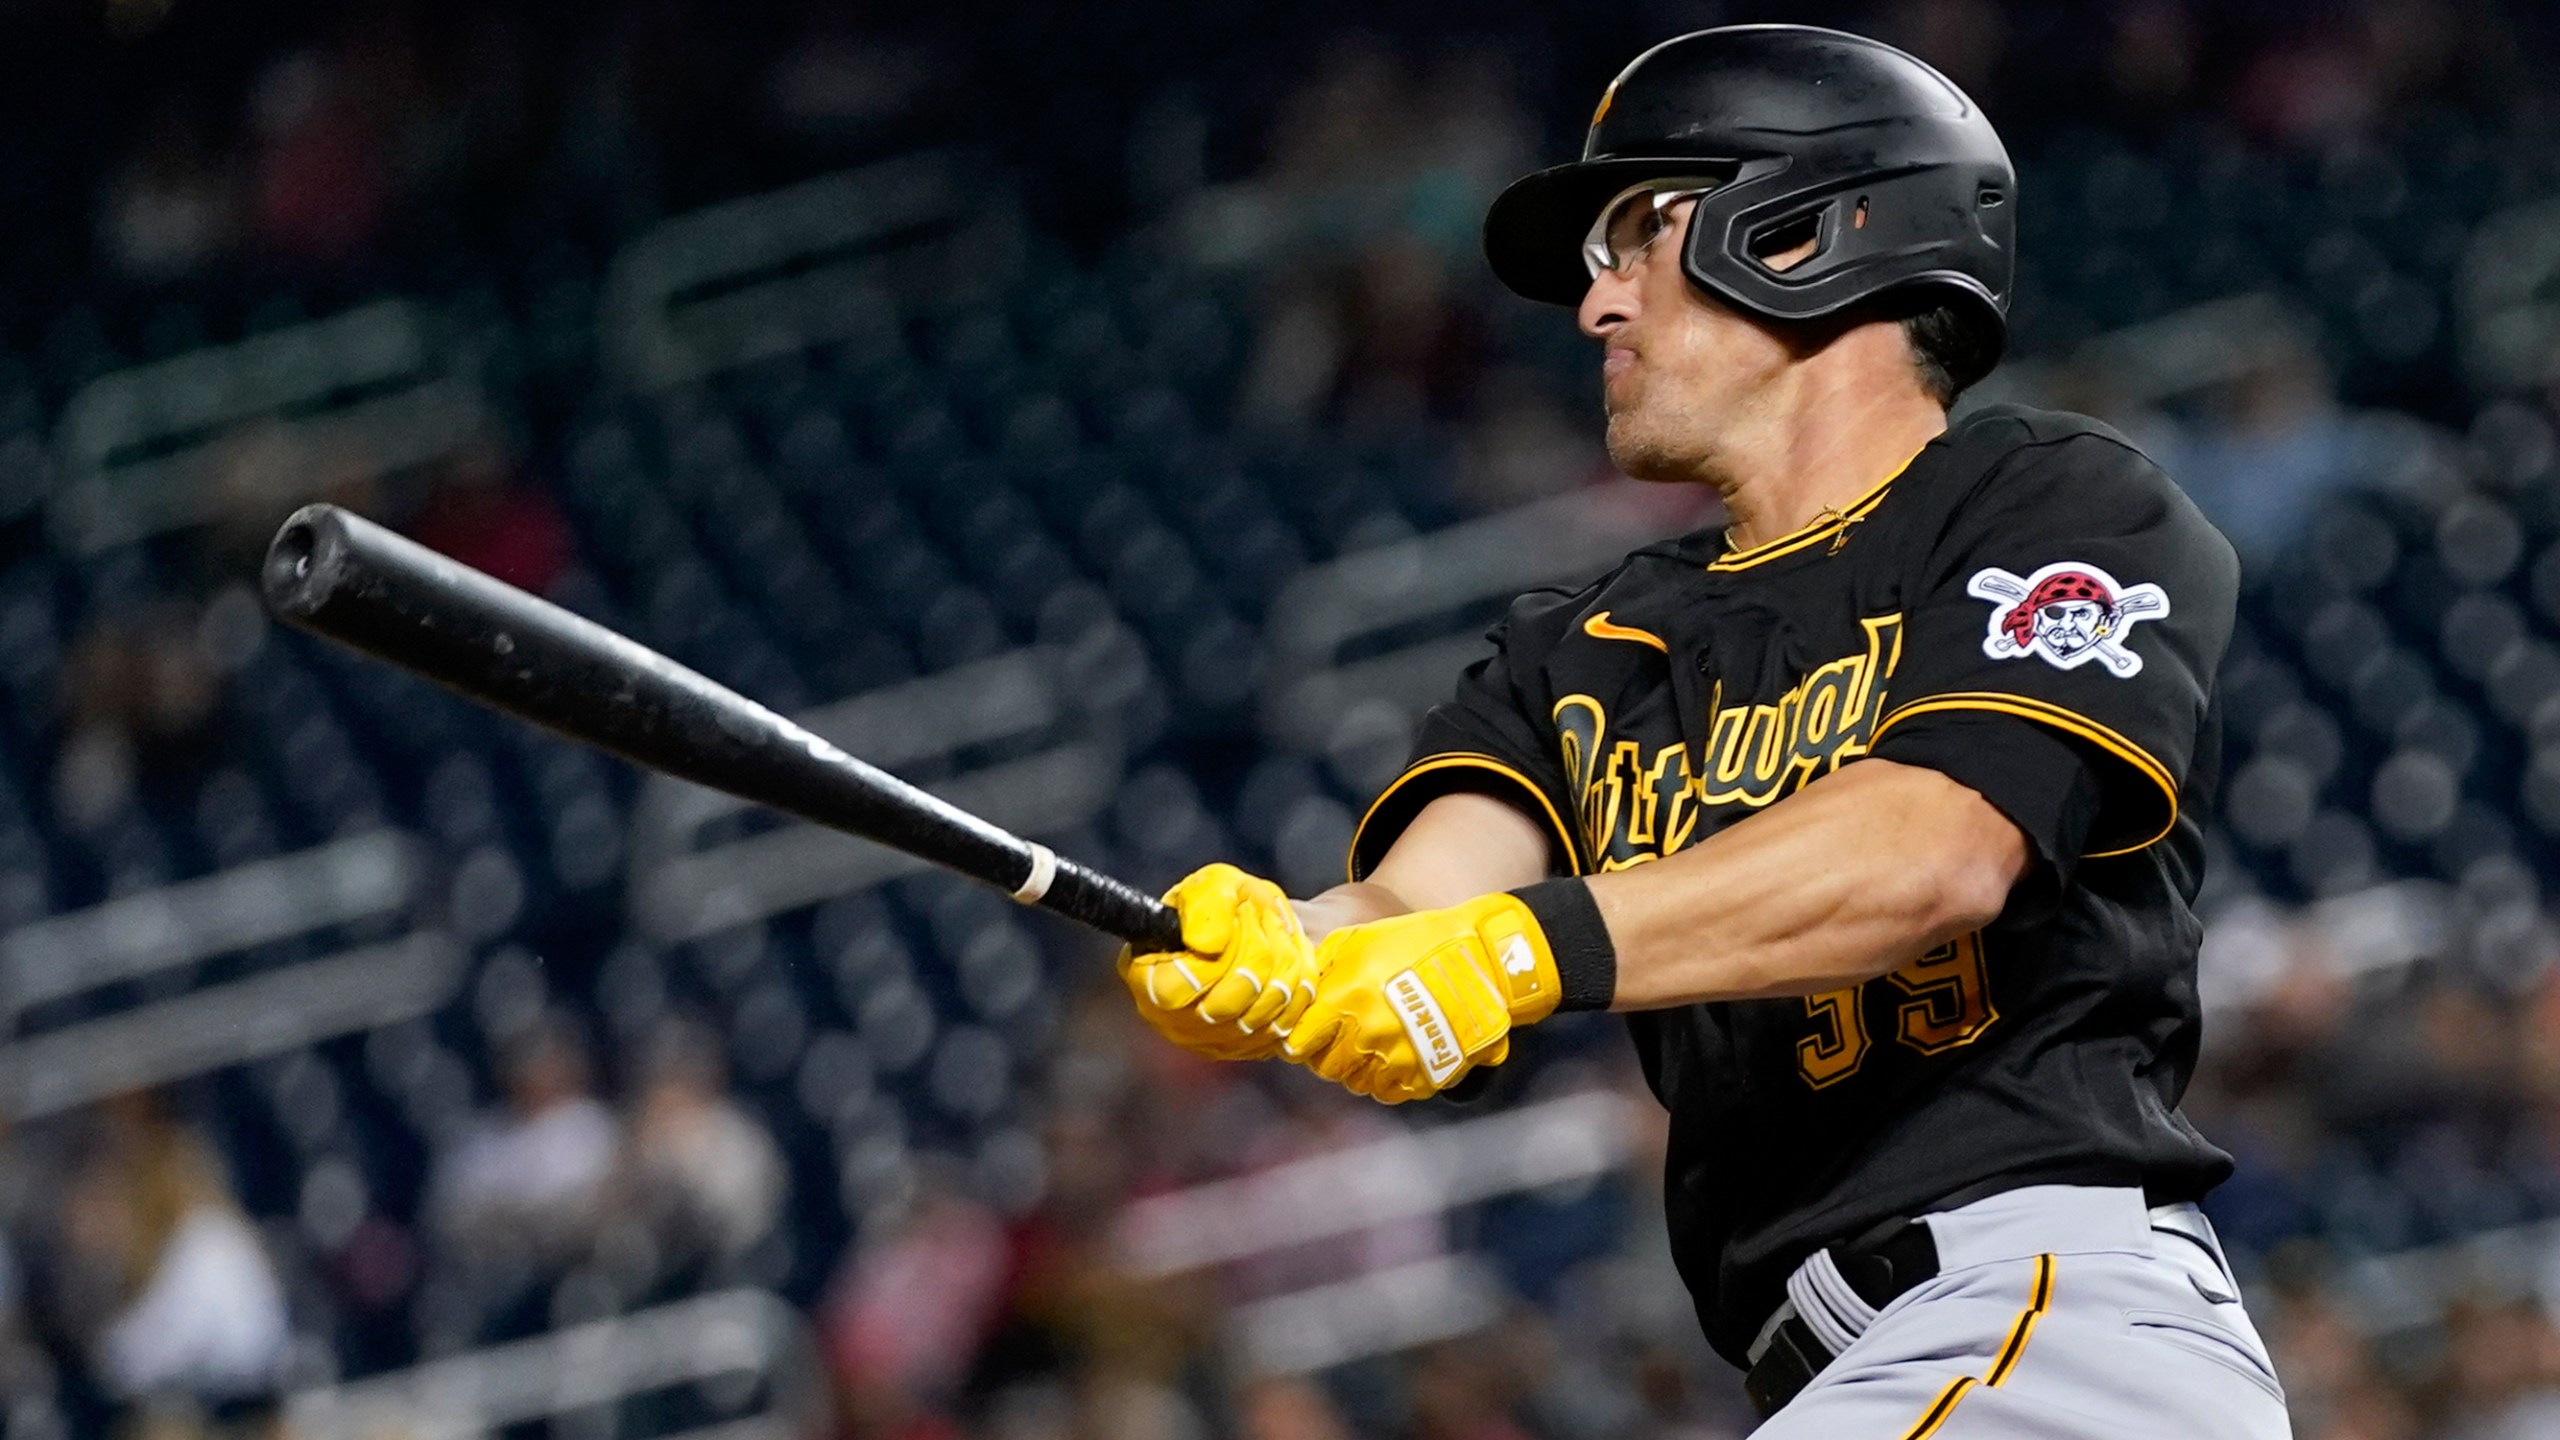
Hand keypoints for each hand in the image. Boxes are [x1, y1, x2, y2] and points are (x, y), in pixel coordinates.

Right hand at [1119, 863, 1321, 1060]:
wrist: (1264, 926)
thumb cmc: (1229, 905)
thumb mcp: (1215, 886)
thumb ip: (1206, 907)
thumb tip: (1206, 945)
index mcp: (1144, 973)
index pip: (1171, 992)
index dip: (1206, 966)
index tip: (1227, 936)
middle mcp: (1169, 1017)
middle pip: (1224, 1005)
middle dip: (1254, 956)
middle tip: (1261, 925)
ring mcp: (1206, 1040)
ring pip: (1259, 1015)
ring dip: (1280, 967)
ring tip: (1276, 941)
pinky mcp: (1244, 1050)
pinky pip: (1282, 1028)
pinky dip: (1294, 991)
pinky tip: (1287, 968)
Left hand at [1282, 892, 1563, 1102]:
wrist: (1482, 958)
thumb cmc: (1418, 941)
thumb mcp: (1361, 940)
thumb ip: (1325, 968)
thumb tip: (1301, 993)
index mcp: (1347, 998)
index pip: (1300, 1042)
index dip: (1299, 1041)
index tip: (1304, 1037)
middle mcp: (1369, 1034)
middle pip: (1326, 1068)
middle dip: (1327, 1055)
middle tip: (1339, 1041)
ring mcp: (1399, 1059)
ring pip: (1356, 1084)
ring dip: (1357, 1069)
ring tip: (1369, 1048)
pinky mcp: (1426, 1076)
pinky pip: (1389, 1093)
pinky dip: (1386, 1081)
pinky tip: (1393, 1060)